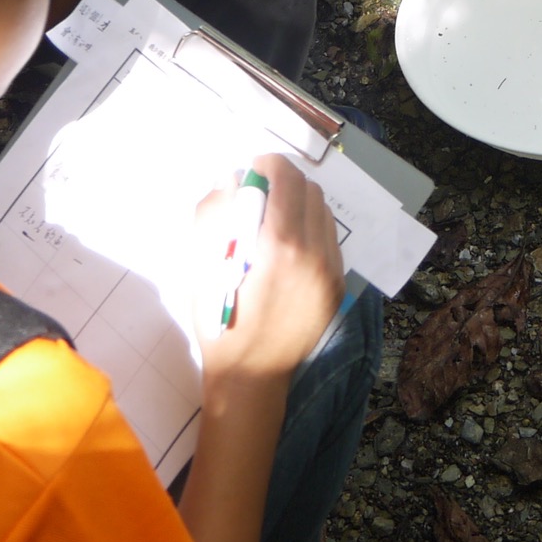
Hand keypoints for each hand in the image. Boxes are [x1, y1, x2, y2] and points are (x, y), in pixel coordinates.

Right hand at [200, 154, 343, 381]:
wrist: (252, 378)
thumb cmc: (221, 325)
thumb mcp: (203, 269)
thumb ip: (213, 216)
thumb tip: (230, 179)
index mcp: (281, 247)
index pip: (287, 180)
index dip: (269, 164)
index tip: (253, 168)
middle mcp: (315, 254)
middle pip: (310, 191)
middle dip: (284, 182)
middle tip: (259, 192)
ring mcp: (332, 271)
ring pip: (324, 213)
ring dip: (299, 205)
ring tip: (273, 220)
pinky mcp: (338, 286)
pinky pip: (329, 239)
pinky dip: (311, 229)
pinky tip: (288, 246)